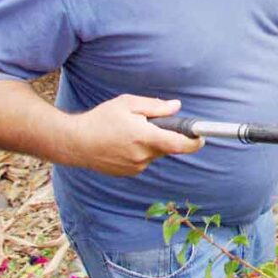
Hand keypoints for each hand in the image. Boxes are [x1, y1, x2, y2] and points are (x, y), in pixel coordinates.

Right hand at [64, 95, 204, 175]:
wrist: (75, 142)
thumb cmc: (101, 119)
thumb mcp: (128, 104)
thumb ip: (155, 106)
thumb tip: (176, 106)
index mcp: (145, 137)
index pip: (178, 144)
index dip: (194, 142)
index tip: (202, 138)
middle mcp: (142, 156)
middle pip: (166, 147)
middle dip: (164, 135)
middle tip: (147, 123)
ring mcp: (135, 167)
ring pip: (154, 153)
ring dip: (150, 143)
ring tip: (128, 132)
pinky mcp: (127, 173)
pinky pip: (143, 160)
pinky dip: (139, 151)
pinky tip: (122, 143)